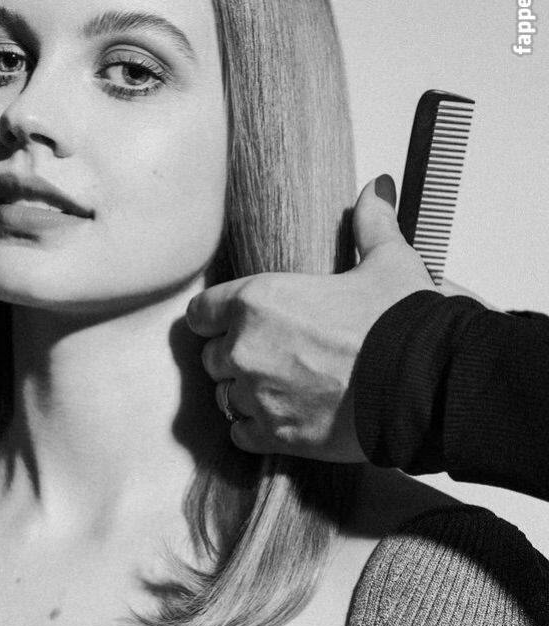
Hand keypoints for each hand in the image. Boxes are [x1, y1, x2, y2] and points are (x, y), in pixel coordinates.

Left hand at [186, 175, 435, 458]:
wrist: (424, 384)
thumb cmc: (402, 323)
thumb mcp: (388, 262)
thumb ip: (371, 224)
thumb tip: (377, 189)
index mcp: (257, 300)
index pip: (200, 312)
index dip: (216, 317)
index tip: (234, 322)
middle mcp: (245, 348)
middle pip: (212, 357)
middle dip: (236, 357)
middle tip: (273, 356)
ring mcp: (256, 395)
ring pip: (225, 397)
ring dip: (245, 393)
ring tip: (281, 388)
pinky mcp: (273, 435)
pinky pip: (240, 434)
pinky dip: (256, 429)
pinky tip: (282, 419)